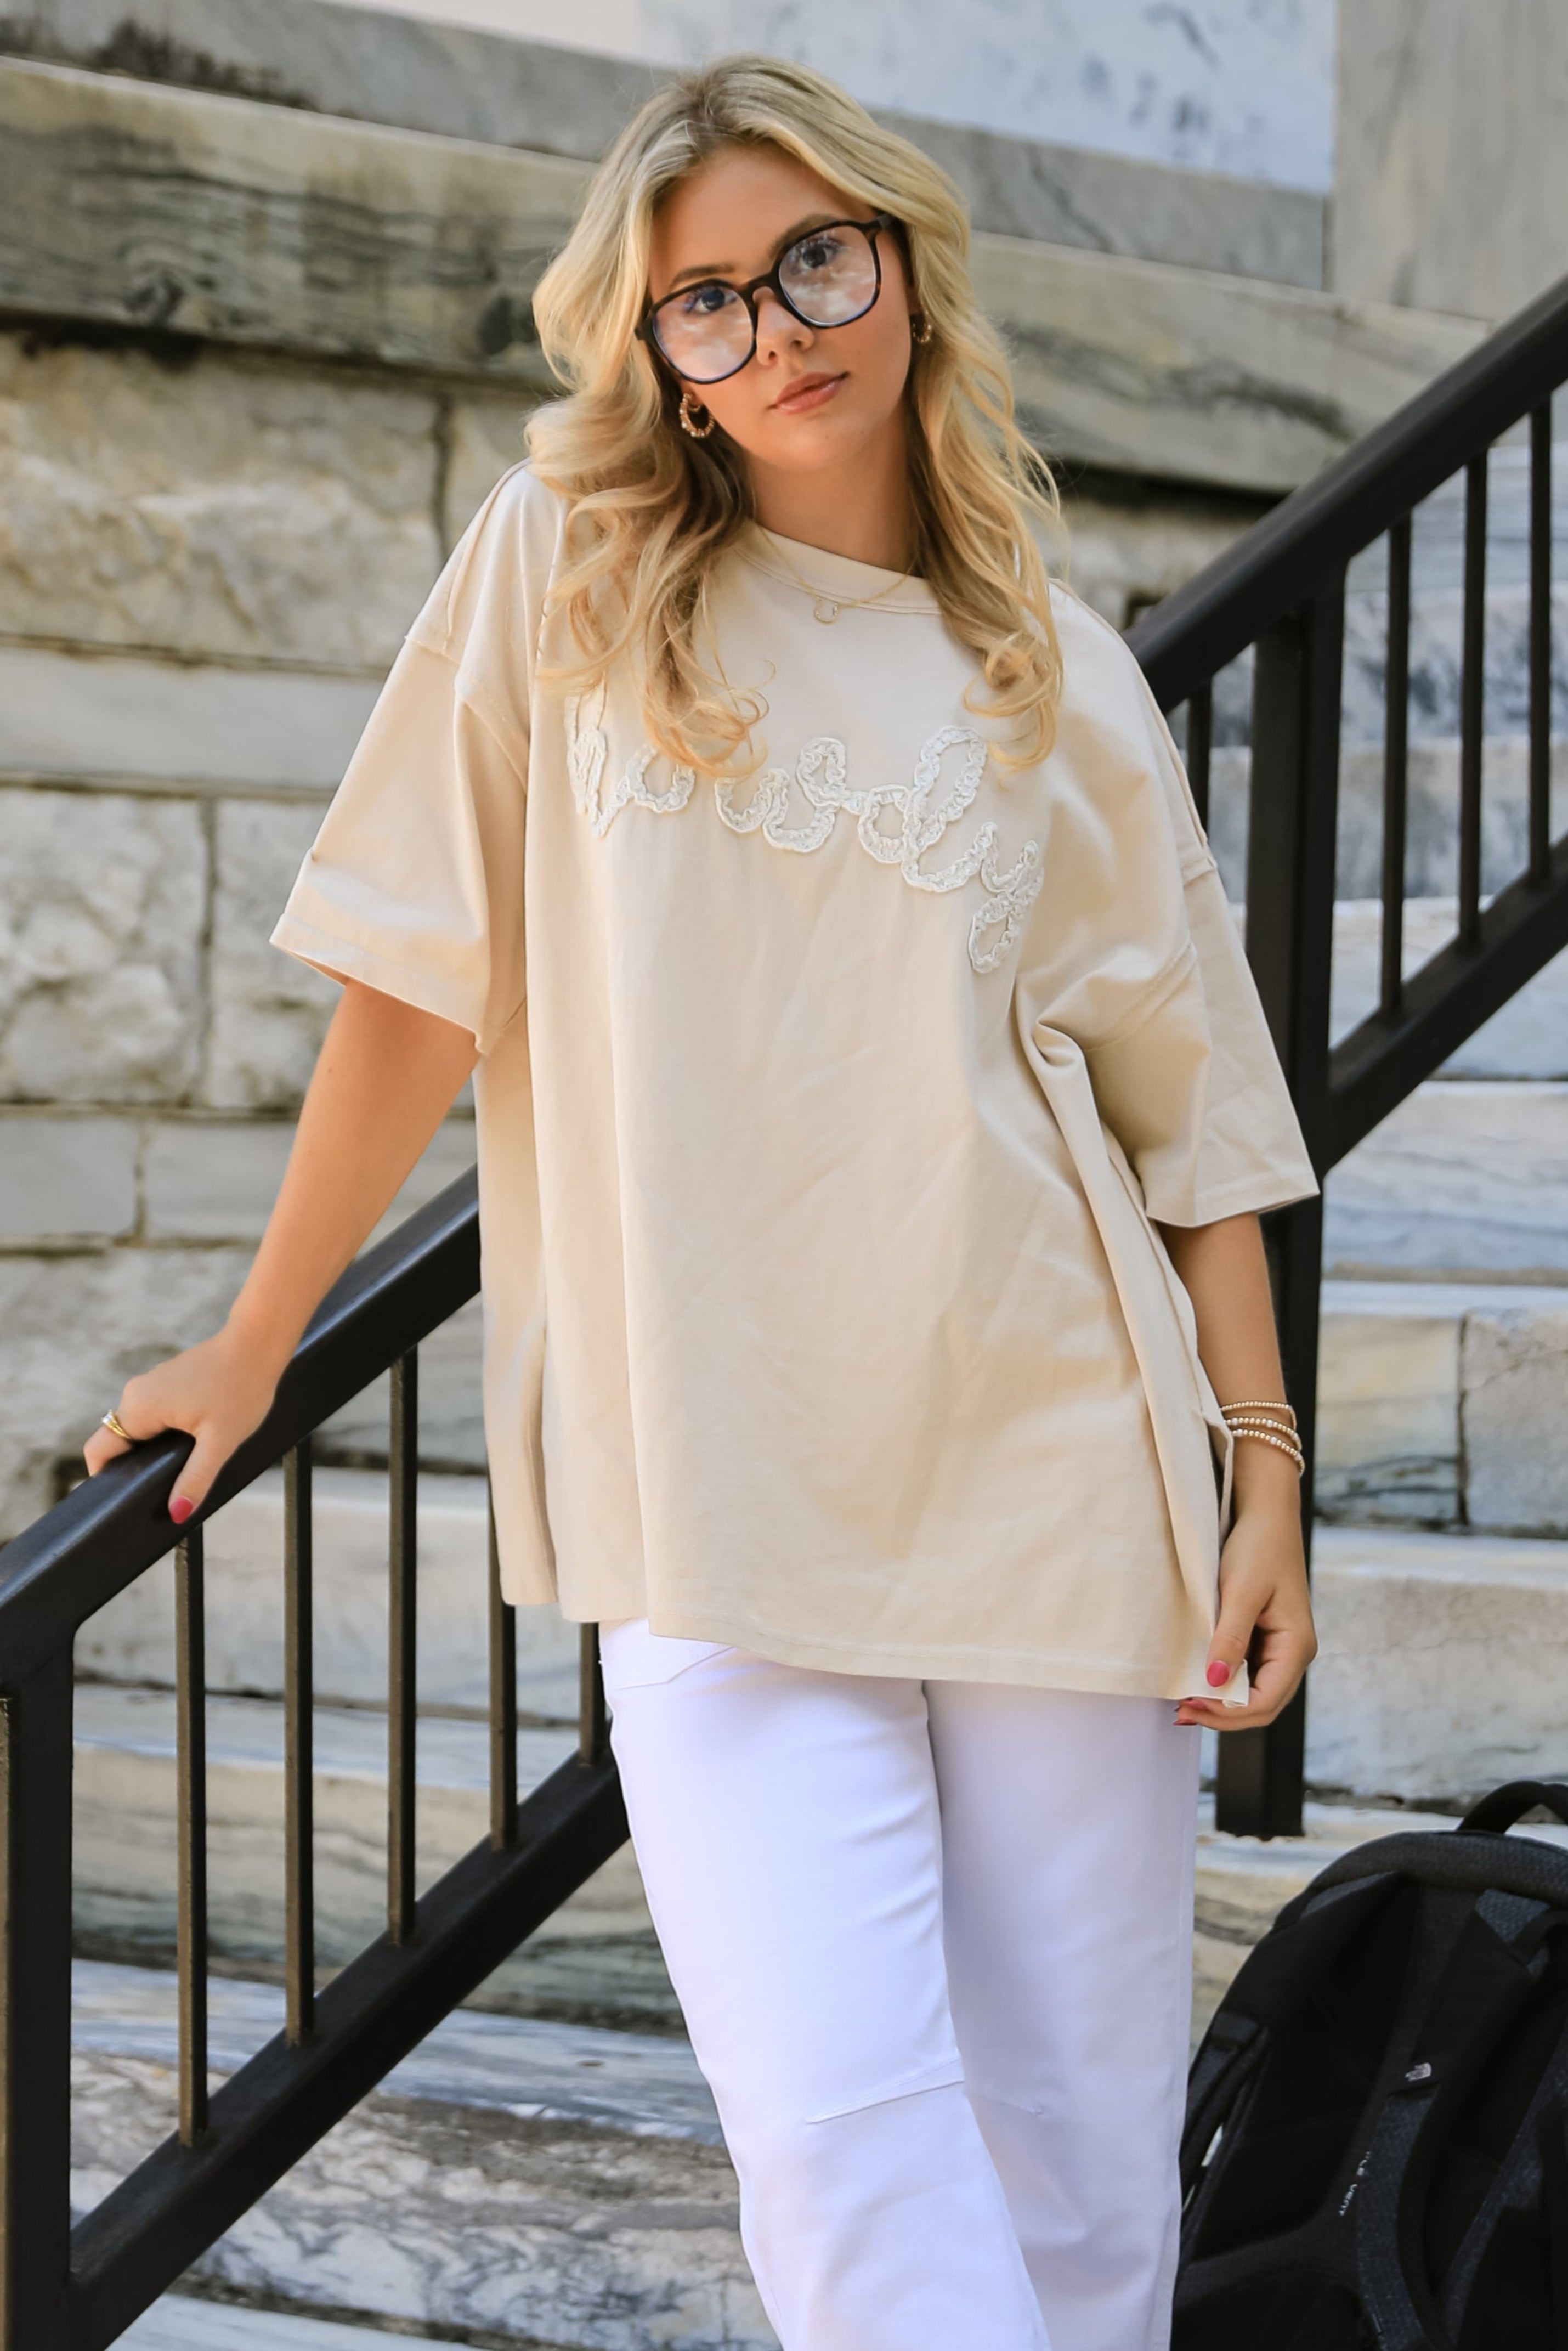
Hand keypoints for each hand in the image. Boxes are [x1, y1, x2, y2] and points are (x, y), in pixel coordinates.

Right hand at [83, 1324, 284, 1523]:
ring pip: (140, 1426)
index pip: (99, 1449)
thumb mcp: (220, 1442)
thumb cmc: (242, 1388)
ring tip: (182, 1466)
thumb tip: (176, 1513)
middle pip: (119, 1440)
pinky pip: (155, 1412)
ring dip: (154, 1447)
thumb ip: (195, 1478)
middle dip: (135, 1466)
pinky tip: (193, 1440)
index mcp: (140, 1407)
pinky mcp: (169, 1380)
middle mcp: (137, 1393)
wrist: (258, 1344)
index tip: (125, 1498)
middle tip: (162, 1489)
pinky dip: (166, 1430)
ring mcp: (152, 1384)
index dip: (104, 1477)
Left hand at [1174, 1496, 1316, 1730]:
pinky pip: (1246, 1672)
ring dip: (1220, 1701)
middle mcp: (1293, 1653)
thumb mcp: (1241, 1592)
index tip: (1189, 1703)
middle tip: (1179, 1711)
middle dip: (1222, 1713)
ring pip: (1253, 1692)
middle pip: (1261, 1705)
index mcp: (1297, 1646)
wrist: (1266, 1514)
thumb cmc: (1258, 1547)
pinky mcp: (1264, 1637)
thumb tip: (1213, 1683)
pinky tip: (1196, 1678)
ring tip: (1183, 1700)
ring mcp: (1280, 1647)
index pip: (1265, 1701)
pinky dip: (1222, 1681)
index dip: (1227, 1712)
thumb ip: (1229, 1639)